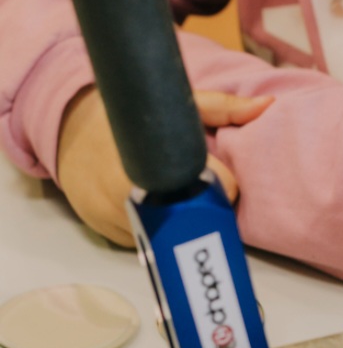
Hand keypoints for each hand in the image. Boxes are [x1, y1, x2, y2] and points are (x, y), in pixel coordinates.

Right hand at [56, 86, 271, 244]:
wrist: (69, 129)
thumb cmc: (131, 119)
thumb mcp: (178, 105)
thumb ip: (224, 107)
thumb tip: (267, 105)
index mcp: (157, 158)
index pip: (215, 188)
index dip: (224, 186)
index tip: (221, 181)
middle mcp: (132, 190)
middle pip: (194, 219)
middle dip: (204, 210)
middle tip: (202, 194)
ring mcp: (115, 216)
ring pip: (169, 237)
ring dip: (180, 224)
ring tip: (176, 200)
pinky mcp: (106, 233)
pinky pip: (146, 243)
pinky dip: (156, 232)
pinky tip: (151, 211)